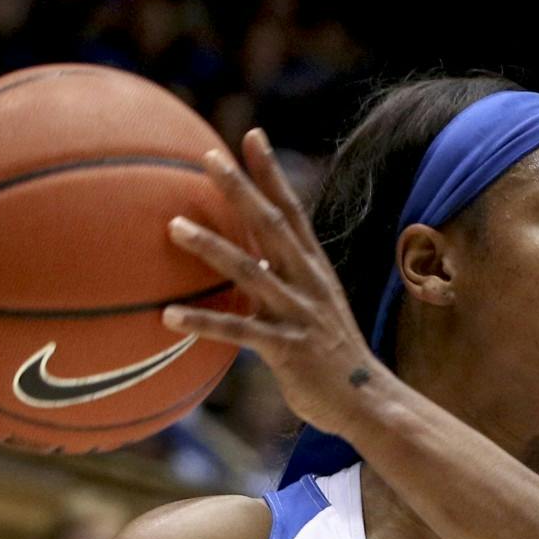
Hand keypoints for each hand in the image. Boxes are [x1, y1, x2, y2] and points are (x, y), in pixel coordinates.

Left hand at [162, 129, 384, 435]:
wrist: (368, 402)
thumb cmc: (332, 359)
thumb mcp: (312, 311)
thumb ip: (282, 284)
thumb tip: (248, 264)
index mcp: (315, 270)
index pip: (292, 211)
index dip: (272, 174)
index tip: (251, 136)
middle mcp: (309, 284)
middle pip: (272, 226)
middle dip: (241, 189)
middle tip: (209, 157)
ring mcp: (299, 315)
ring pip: (252, 272)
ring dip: (212, 247)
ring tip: (174, 227)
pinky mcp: (289, 350)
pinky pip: (240, 332)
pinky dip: (204, 323)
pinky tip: (169, 317)